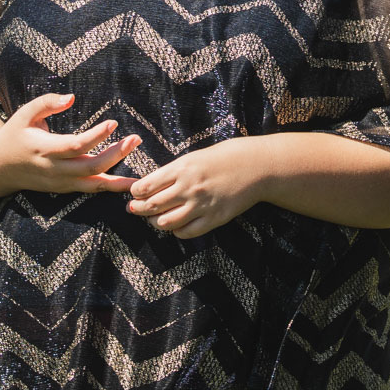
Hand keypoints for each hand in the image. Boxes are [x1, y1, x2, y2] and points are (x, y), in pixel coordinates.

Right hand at [0, 93, 138, 195]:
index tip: (113, 122)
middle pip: (89, 166)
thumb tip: (72, 97)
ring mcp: (59, 183)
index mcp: (44, 148)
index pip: (75, 145)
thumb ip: (47, 103)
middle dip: (116, 154)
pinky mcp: (64, 189)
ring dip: (118, 178)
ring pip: (93, 184)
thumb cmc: (14, 134)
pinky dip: (109, 189)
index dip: (96, 136)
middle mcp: (53, 169)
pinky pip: (89, 190)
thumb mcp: (25, 113)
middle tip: (135, 139)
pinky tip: (129, 185)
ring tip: (141, 171)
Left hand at [125, 137, 265, 238]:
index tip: (133, 194)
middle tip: (134, 209)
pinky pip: (186, 232)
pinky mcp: (214, 218)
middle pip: (153, 206)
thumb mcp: (194, 157)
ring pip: (166, 222)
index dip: (135, 193)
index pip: (147, 186)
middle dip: (138, 209)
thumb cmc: (224, 157)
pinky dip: (176, 231)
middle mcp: (189, 187)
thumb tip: (151, 186)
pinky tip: (175, 226)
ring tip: (154, 219)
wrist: (255, 166)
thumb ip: (174, 171)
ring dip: (155, 222)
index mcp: (182, 168)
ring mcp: (201, 205)